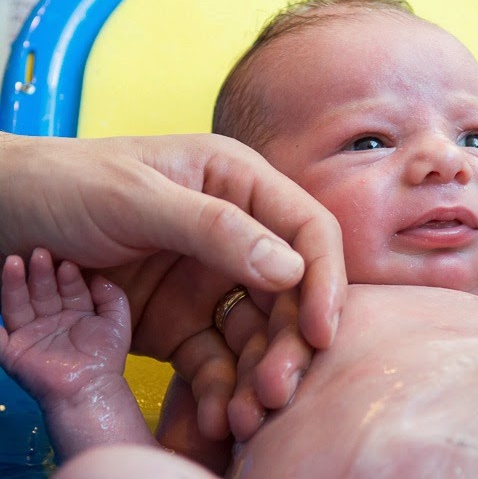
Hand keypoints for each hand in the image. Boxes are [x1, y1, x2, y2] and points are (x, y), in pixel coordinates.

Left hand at [0, 133, 345, 433]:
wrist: (2, 215)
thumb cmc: (67, 185)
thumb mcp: (137, 199)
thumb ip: (215, 227)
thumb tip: (292, 270)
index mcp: (237, 182)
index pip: (306, 227)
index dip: (324, 278)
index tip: (319, 332)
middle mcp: (236, 232)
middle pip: (289, 290)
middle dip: (289, 341)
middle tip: (276, 390)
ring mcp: (209, 279)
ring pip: (257, 332)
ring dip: (260, 373)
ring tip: (248, 416)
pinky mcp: (182, 320)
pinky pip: (215, 359)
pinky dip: (221, 389)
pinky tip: (219, 415)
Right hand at [0, 249, 130, 405]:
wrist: (90, 388)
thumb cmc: (106, 354)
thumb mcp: (117, 317)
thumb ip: (110, 293)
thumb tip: (95, 275)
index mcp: (75, 312)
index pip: (68, 286)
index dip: (68, 274)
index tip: (69, 262)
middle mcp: (51, 320)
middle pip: (42, 290)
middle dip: (41, 272)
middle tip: (41, 252)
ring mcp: (31, 335)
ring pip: (19, 304)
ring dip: (15, 283)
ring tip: (15, 262)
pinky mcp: (14, 352)